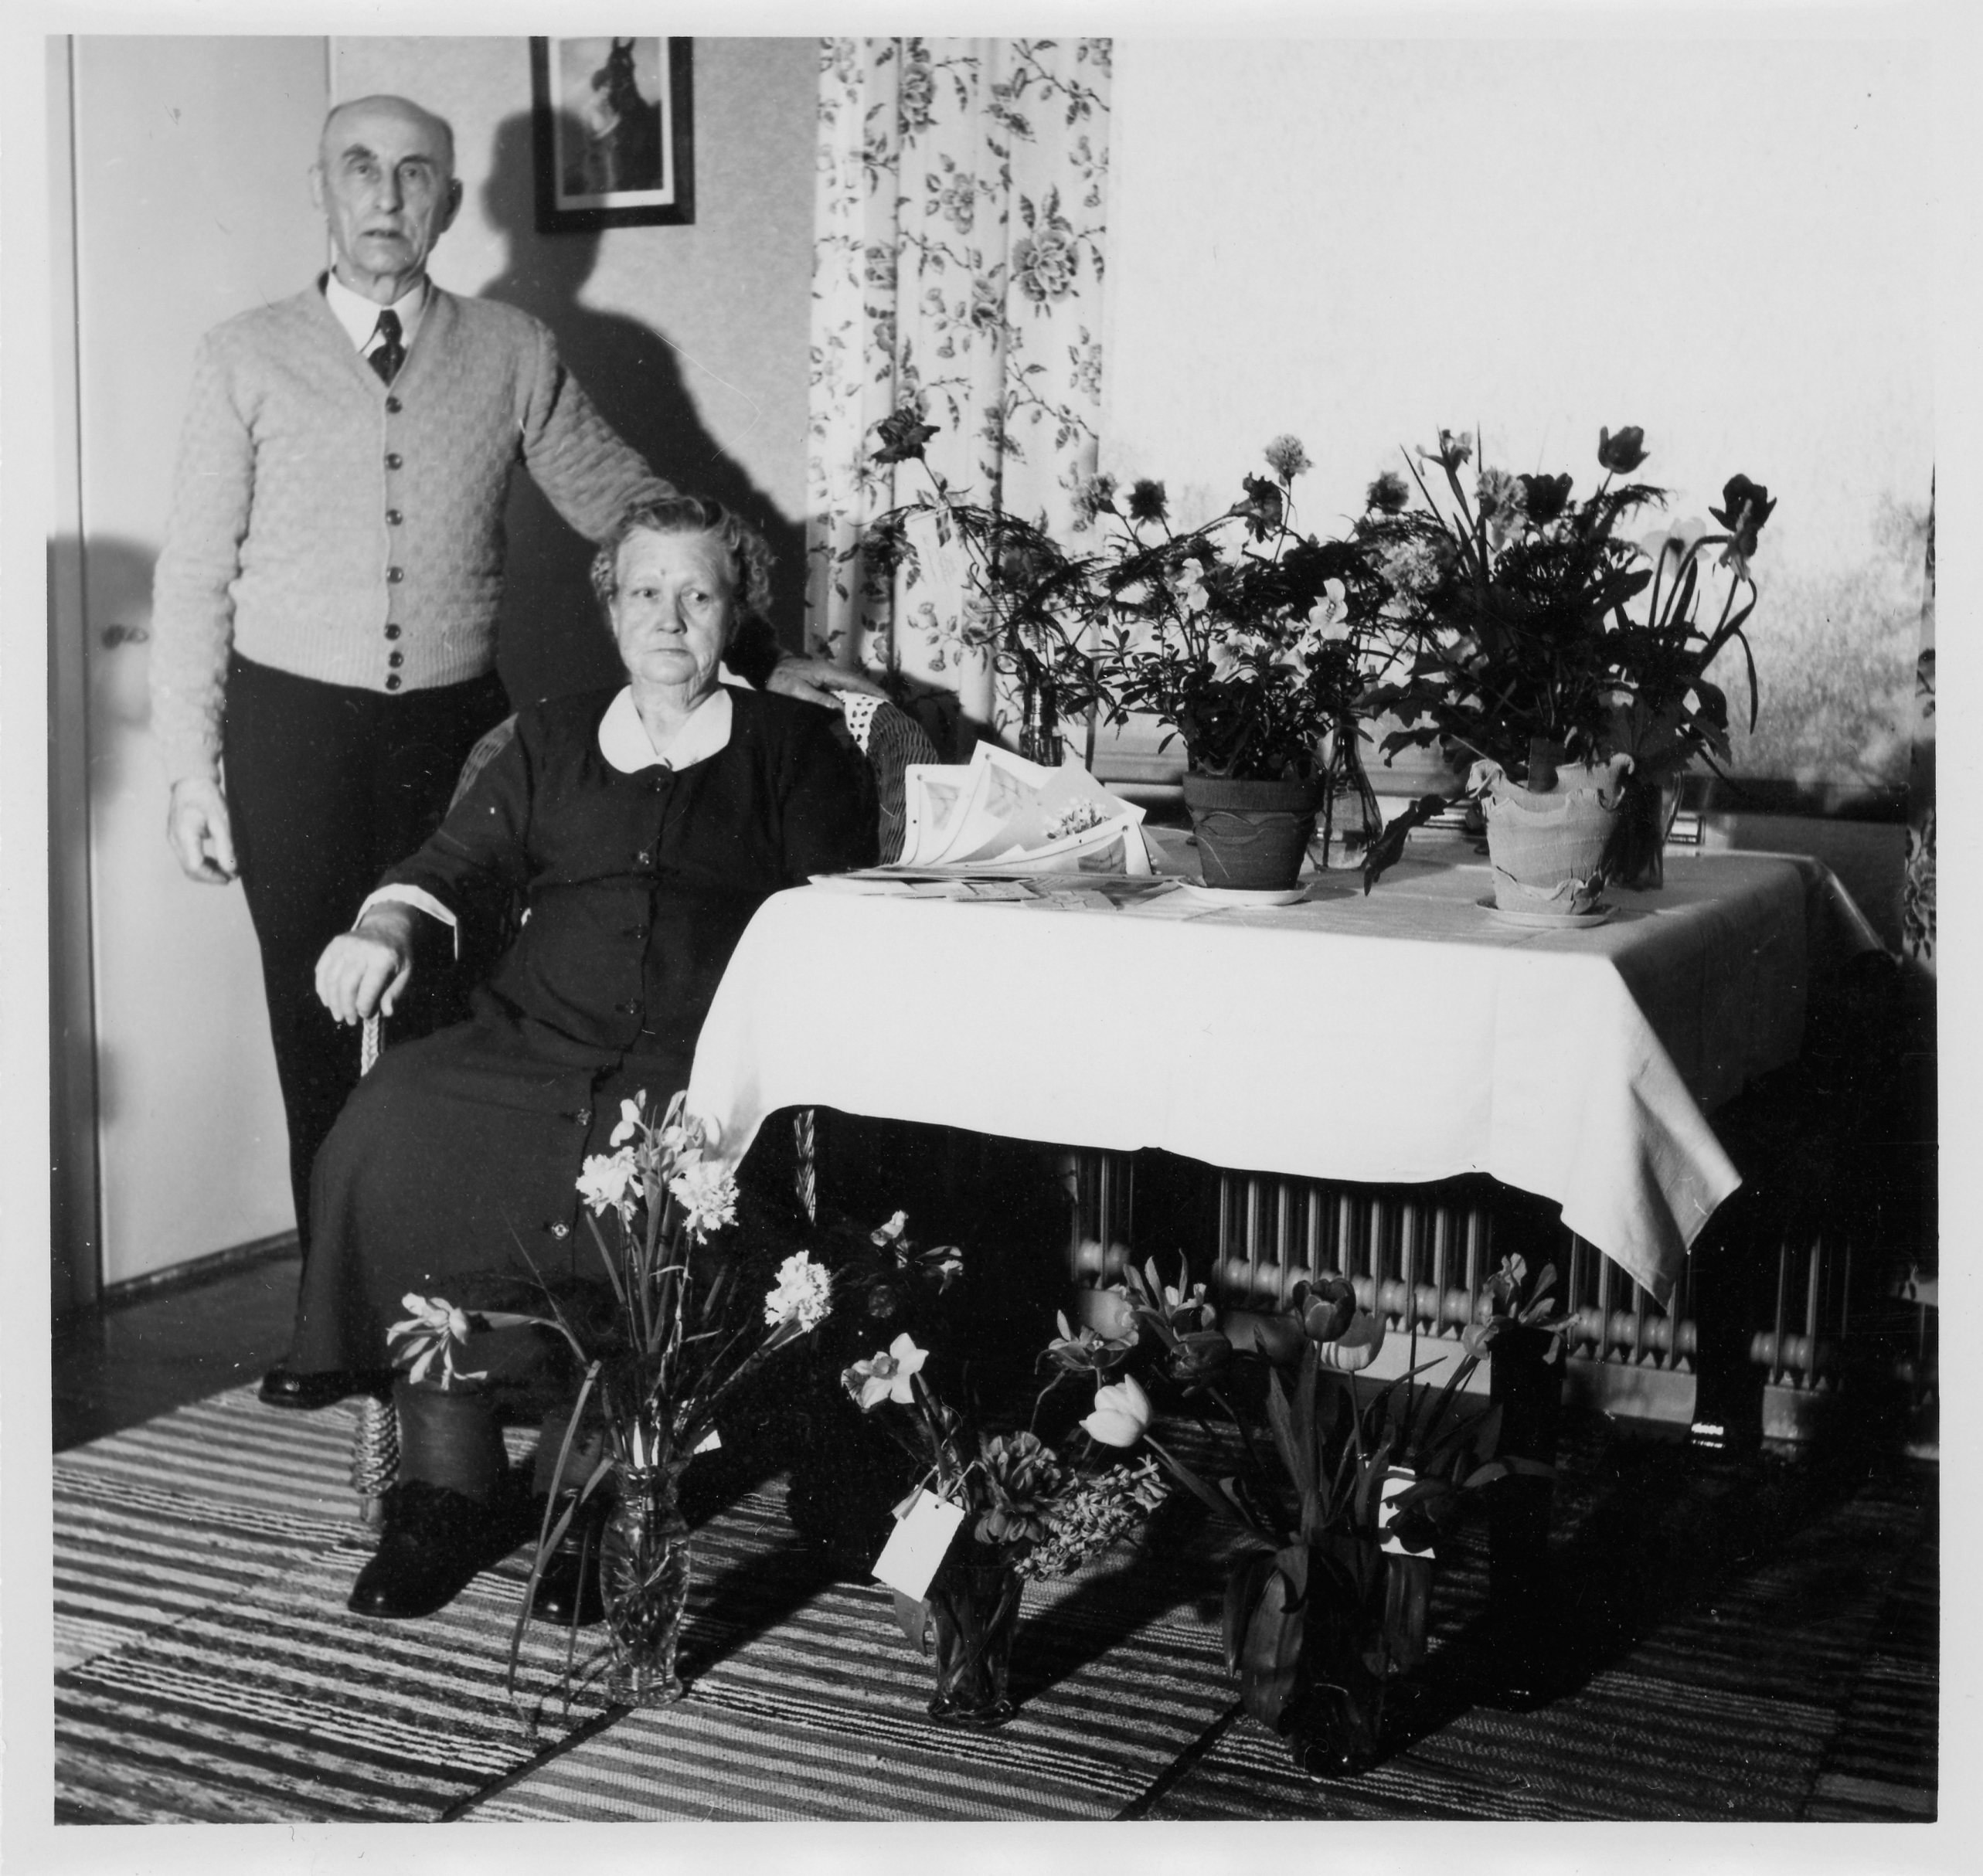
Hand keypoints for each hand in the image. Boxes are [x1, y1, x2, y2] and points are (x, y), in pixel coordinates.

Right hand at [166, 775, 237, 883]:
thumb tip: (230, 868)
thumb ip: (225, 846)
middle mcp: (175, 839)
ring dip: (206, 871)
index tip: (230, 877)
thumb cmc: (206, 797)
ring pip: (188, 865)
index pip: (195, 867)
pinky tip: (216, 862)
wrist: (191, 782)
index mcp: (184, 835)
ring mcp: (173, 839)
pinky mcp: (176, 837)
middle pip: (190, 869)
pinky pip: (187, 857)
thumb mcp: (221, 821)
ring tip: (226, 871)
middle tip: (231, 877)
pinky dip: (201, 863)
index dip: (213, 877)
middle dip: (211, 877)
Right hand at [315, 906, 416, 1026]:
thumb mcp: (405, 972)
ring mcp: (345, 945)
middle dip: (346, 1007)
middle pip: (346, 985)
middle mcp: (362, 949)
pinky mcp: (334, 944)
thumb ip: (395, 992)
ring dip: (333, 1001)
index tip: (365, 1016)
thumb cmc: (397, 954)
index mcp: (383, 957)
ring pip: (331, 979)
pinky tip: (328, 1001)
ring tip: (338, 1015)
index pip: (368, 988)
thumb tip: (386, 1012)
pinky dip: (322, 988)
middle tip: (349, 1020)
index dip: (364, 1006)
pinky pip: (322, 969)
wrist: (387, 927)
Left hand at [764, 654, 887, 709]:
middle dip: (873, 693)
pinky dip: (853, 695)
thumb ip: (819, 700)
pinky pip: (842, 688)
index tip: (887, 699)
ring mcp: (827, 674)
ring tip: (878, 707)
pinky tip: (858, 704)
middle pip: (857, 682)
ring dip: (864, 695)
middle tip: (889, 706)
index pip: (855, 682)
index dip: (872, 690)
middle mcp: (830, 671)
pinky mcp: (822, 679)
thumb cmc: (779, 680)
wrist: (768, 667)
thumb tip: (841, 709)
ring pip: (850, 685)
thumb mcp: (797, 692)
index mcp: (827, 672)